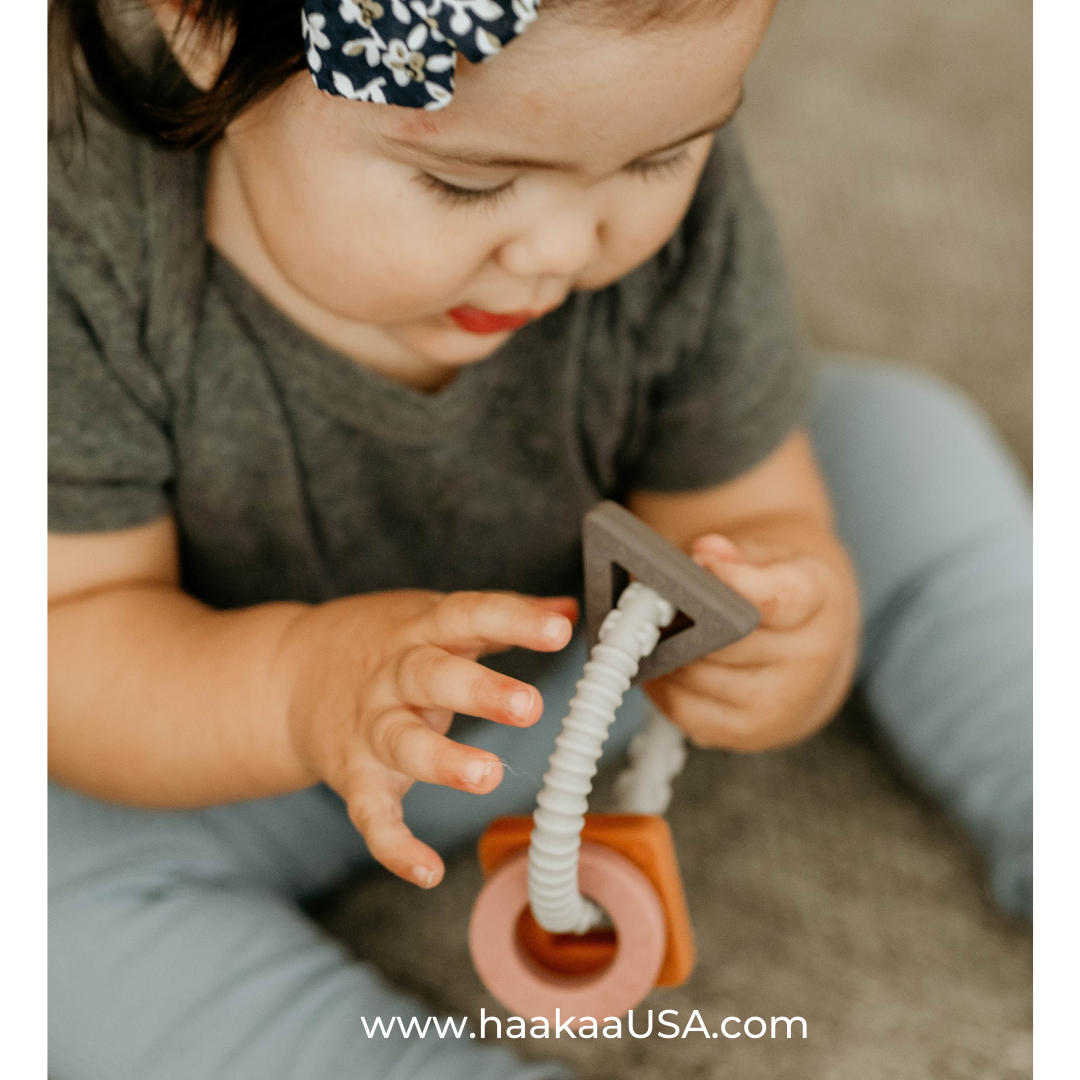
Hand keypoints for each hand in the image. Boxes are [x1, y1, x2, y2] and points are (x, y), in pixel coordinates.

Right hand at [275, 589, 576, 887]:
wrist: (288, 674)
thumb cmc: (381, 644)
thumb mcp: (433, 617)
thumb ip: (498, 617)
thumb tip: (568, 609)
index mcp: (422, 630)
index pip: (469, 615)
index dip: (514, 620)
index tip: (559, 628)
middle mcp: (394, 676)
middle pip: (432, 677)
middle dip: (480, 691)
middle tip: (530, 706)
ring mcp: (371, 726)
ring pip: (402, 742)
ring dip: (442, 760)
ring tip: (486, 774)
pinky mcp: (353, 775)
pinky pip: (371, 813)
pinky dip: (395, 846)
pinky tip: (429, 872)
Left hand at [646, 533, 858, 751]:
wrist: (813, 650)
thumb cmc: (783, 599)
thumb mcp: (769, 559)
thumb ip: (734, 554)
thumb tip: (704, 552)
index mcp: (818, 599)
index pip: (774, 598)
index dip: (730, 584)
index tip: (699, 566)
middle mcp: (810, 656)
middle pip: (723, 640)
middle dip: (682, 620)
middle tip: (656, 602)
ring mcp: (782, 701)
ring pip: (697, 675)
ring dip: (668, 654)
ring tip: (658, 634)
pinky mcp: (751, 733)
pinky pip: (687, 712)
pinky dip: (664, 688)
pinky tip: (664, 667)